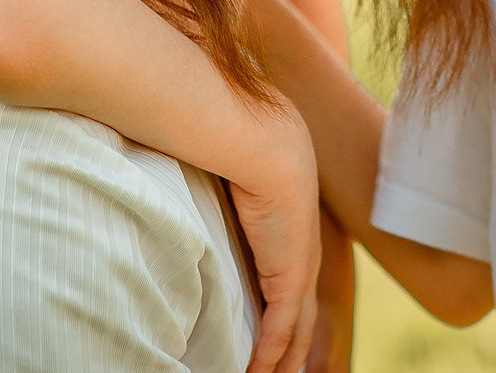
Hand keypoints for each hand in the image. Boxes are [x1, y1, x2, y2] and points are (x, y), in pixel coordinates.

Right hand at [228, 102, 322, 372]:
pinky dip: (269, 355)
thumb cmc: (242, 147)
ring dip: (283, 360)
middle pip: (303, 318)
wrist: (265, 144)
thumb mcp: (232, 177)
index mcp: (293, 233)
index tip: (277, 340)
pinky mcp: (290, 279)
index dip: (288, 317)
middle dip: (293, 350)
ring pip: (296, 331)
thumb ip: (218, 192)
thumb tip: (191, 179)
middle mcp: (304, 255)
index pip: (294, 287)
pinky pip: (280, 330)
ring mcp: (301, 268)